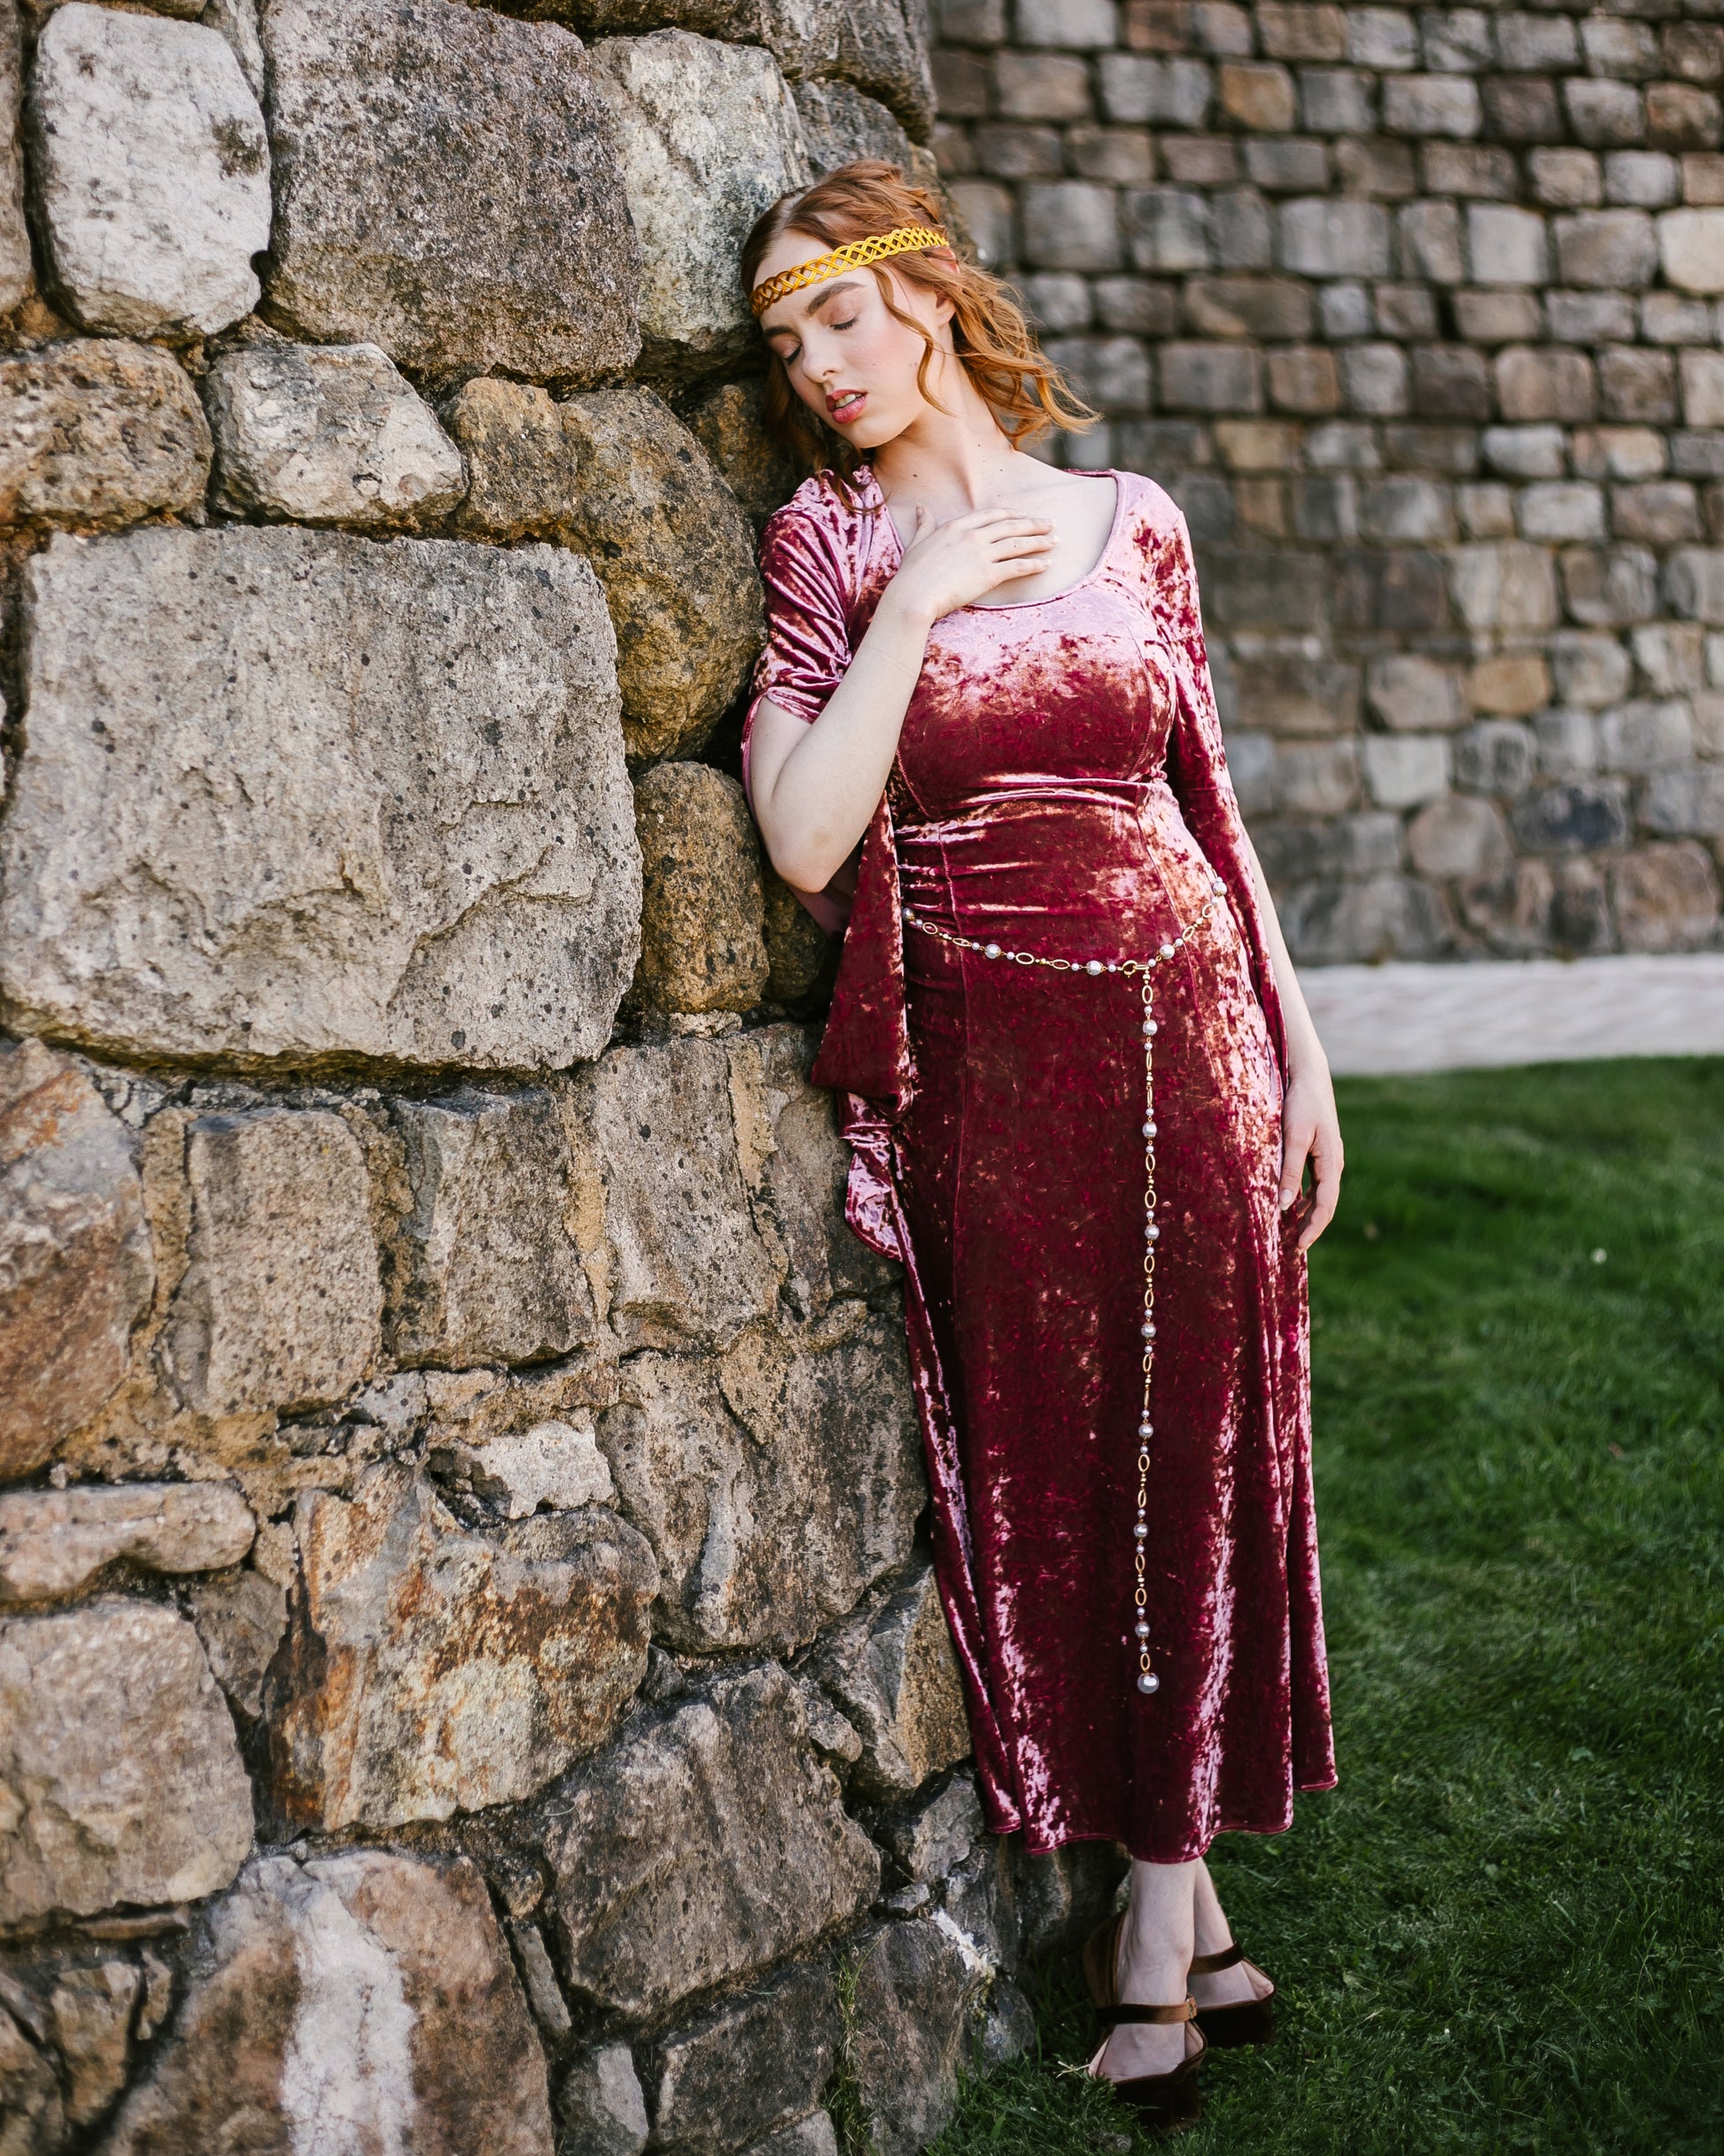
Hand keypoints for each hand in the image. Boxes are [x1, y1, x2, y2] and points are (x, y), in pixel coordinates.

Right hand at [884, 503, 1055, 625]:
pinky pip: (1017, 566)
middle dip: (1033, 524)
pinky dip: (1034, 564)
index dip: (1010, 514)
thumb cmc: (911, 574)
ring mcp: (982, 554)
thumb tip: (921, 509)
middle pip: (1010, 526)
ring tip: (1055, 542)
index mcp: (956, 526)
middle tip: (1049, 524)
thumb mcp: (917, 542)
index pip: (990, 515)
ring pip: (1018, 544)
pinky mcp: (989, 574)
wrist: (914, 596)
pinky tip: (1046, 564)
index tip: (1023, 514)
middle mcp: (973, 536)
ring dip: (1040, 542)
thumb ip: (924, 524)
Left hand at [1278, 1062, 1341, 1251]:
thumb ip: (1289, 1171)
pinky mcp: (1320, 1152)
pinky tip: (1291, 1206)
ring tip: (1291, 1233)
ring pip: (1321, 1194)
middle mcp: (1334, 1164)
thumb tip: (1284, 1205)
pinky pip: (1315, 1183)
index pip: (1325, 1206)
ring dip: (1308, 1214)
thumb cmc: (1301, 1103)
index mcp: (1331, 1163)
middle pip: (1325, 1204)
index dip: (1313, 1228)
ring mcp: (1329, 1158)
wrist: (1310, 1076)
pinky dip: (1305, 1198)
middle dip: (1311, 1227)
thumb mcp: (1293, 1138)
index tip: (1299, 1247)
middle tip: (1294, 1249)